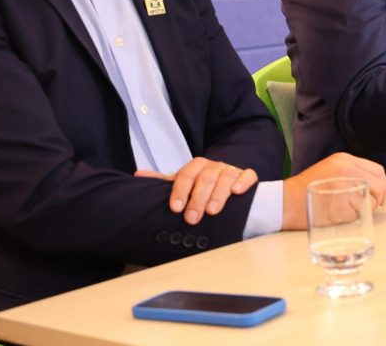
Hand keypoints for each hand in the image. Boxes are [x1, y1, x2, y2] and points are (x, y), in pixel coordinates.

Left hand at [136, 158, 257, 224]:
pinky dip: (243, 182)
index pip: (186, 175)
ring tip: (212, 212)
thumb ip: (163, 181)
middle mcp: (213, 166)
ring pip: (225, 177)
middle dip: (197, 199)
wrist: (226, 180)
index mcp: (196, 167)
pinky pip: (247, 175)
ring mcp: (230, 170)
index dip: (180, 191)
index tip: (175, 208)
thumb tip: (138, 175)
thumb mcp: (183, 183)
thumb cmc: (201, 186)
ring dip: (218, 194)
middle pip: (205, 178)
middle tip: (192, 218)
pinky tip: (237, 192)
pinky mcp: (246, 176)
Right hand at [281, 153, 385, 230]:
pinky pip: (359, 211)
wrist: (284, 201)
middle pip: (379, 183)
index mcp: (344, 159)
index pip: (377, 170)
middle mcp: (346, 168)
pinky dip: (355, 216)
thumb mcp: (328, 170)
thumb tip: (369, 185)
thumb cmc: (304, 190)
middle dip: (381, 196)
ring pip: (371, 198)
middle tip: (376, 205)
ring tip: (351, 210)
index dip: (382, 185)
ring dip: (367, 208)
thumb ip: (348, 172)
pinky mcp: (341, 201)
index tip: (380, 195)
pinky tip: (341, 215)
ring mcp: (344, 184)